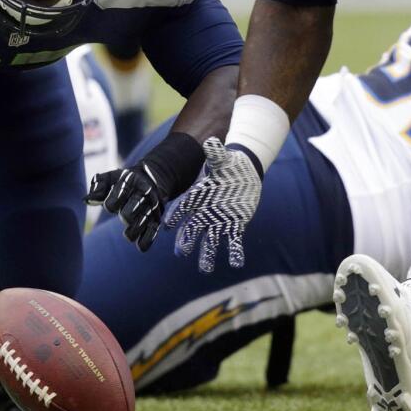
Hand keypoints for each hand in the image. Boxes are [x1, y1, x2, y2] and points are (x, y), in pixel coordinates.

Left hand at [86, 165, 167, 250]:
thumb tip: (87, 200)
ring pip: (137, 229)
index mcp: (130, 182)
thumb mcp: (109, 178)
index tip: (112, 203)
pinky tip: (139, 242)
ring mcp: (152, 208)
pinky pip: (150, 236)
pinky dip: (143, 242)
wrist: (150, 181)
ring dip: (130, 232)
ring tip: (129, 226)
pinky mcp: (157, 220)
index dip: (110, 205)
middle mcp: (144, 194)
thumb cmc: (122, 182)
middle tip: (124, 213)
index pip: (113, 202)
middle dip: (123, 216)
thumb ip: (97, 187)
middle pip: (127, 216)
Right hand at [164, 137, 261, 272]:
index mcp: (199, 196)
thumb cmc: (228, 166)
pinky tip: (236, 263)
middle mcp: (206, 212)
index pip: (184, 207)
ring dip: (207, 254)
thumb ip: (216, 154)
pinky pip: (234, 242)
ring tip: (205, 269)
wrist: (243, 174)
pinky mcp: (235, 226)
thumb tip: (211, 142)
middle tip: (181, 253)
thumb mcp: (223, 160)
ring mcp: (219, 221)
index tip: (167, 225)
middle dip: (188, 240)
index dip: (177, 216)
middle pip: (193, 228)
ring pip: (210, 240)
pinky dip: (235, 252)